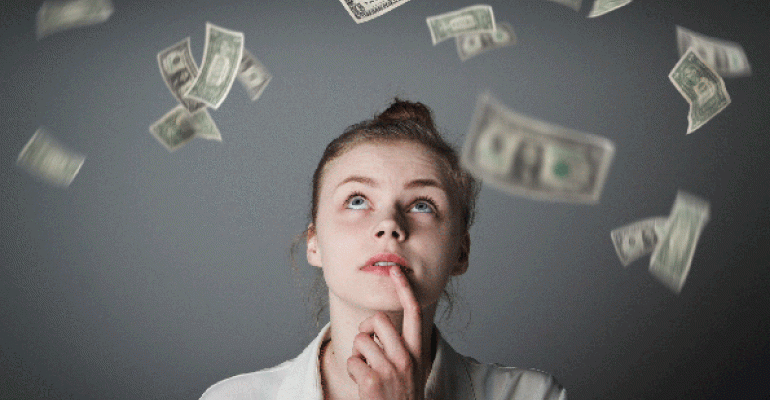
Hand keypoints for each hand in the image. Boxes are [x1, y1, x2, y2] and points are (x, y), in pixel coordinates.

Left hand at [347, 266, 424, 399]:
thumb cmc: (400, 396)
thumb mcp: (410, 369)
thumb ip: (400, 347)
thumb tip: (376, 325)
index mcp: (417, 352)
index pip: (413, 312)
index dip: (404, 289)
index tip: (396, 271)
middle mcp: (406, 358)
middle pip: (377, 320)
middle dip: (365, 329)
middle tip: (367, 346)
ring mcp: (390, 370)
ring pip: (360, 340)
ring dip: (358, 355)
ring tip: (368, 372)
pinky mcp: (372, 381)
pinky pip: (351, 361)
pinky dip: (352, 371)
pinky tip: (364, 385)